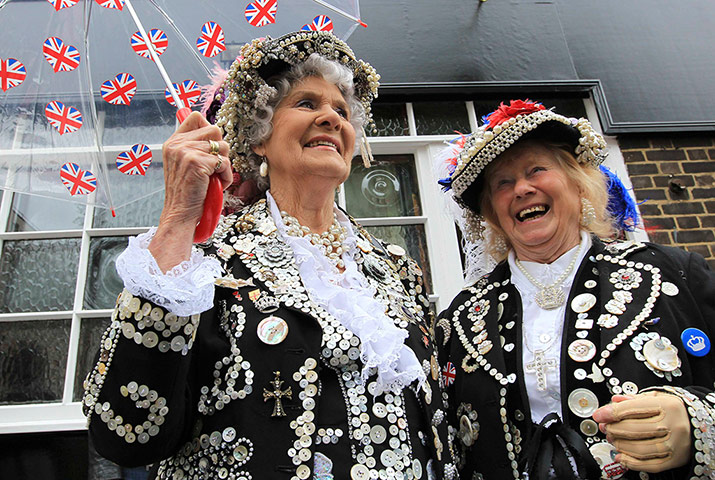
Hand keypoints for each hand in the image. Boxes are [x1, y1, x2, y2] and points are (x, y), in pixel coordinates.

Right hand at [150, 112, 232, 270]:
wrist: (179, 214)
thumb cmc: (187, 193)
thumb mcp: (184, 165)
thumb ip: (194, 147)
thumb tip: (213, 134)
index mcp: (173, 142)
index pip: (195, 117)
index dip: (209, 129)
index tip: (211, 146)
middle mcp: (178, 144)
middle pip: (214, 130)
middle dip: (221, 149)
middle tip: (214, 167)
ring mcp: (186, 152)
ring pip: (223, 146)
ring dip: (224, 165)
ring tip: (214, 178)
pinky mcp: (197, 162)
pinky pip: (225, 162)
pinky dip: (226, 176)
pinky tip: (217, 184)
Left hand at [592, 391, 690, 472]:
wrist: (700, 425)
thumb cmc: (674, 410)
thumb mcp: (656, 397)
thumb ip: (634, 400)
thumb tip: (614, 401)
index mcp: (666, 406)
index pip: (632, 409)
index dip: (610, 412)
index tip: (599, 415)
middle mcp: (672, 425)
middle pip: (633, 429)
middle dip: (614, 429)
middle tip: (606, 428)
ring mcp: (674, 444)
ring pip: (639, 448)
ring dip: (620, 445)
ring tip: (613, 440)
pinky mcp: (675, 460)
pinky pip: (650, 465)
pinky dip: (631, 462)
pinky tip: (621, 457)